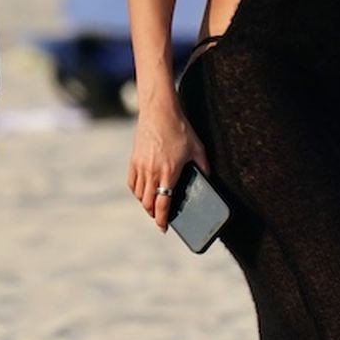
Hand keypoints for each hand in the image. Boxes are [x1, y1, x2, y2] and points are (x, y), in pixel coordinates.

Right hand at [128, 104, 209, 232]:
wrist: (159, 111)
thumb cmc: (180, 129)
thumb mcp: (197, 149)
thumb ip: (203, 167)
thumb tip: (207, 179)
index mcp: (169, 172)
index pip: (163, 204)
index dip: (162, 219)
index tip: (163, 228)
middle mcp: (152, 172)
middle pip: (148, 203)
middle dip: (154, 214)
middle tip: (160, 218)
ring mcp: (141, 166)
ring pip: (140, 195)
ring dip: (146, 204)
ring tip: (153, 206)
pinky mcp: (134, 160)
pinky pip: (132, 183)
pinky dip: (137, 192)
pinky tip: (143, 193)